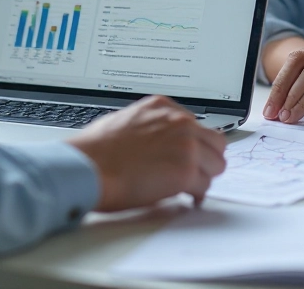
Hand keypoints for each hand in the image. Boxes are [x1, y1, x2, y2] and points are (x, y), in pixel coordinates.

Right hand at [67, 95, 226, 211]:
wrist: (86, 167)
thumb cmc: (94, 150)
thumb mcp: (124, 120)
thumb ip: (150, 127)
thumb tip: (158, 144)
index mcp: (162, 107)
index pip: (196, 125)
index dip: (194, 144)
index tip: (191, 155)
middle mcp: (178, 122)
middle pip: (215, 142)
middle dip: (206, 159)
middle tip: (195, 173)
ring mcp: (186, 146)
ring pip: (216, 164)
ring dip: (203, 177)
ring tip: (188, 186)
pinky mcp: (186, 171)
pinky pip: (204, 186)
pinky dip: (196, 194)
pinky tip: (184, 197)